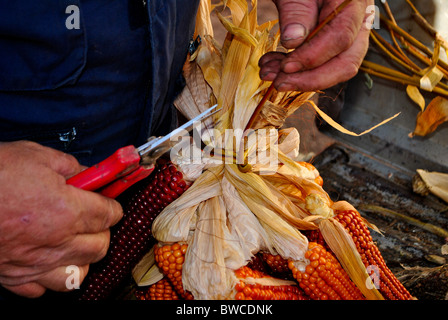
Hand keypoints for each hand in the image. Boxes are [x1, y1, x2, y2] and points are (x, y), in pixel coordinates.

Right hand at [0, 141, 122, 297]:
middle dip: (102, 230)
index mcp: (66, 210)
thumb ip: (71, 167)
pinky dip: (50, 276)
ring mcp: (33, 264)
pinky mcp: (12, 277)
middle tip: (91, 218)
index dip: (112, 205)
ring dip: (82, 257)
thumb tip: (90, 175)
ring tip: (72, 241)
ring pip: (79, 273)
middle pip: (100, 246)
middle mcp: (54, 241)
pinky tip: (45, 258)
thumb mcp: (36, 156)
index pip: (110, 214)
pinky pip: (43, 289)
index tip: (108, 201)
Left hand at [259, 0, 373, 91]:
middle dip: (310, 79)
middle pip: (346, 62)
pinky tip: (274, 66)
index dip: (312, 57)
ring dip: (301, 78)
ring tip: (268, 73)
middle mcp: (360, 20)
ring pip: (336, 68)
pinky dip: (299, 70)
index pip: (340, 38)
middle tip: (278, 83)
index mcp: (354, 1)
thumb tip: (294, 42)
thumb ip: (296, 11)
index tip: (285, 67)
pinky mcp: (335, 43)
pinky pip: (324, 64)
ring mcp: (351, 34)